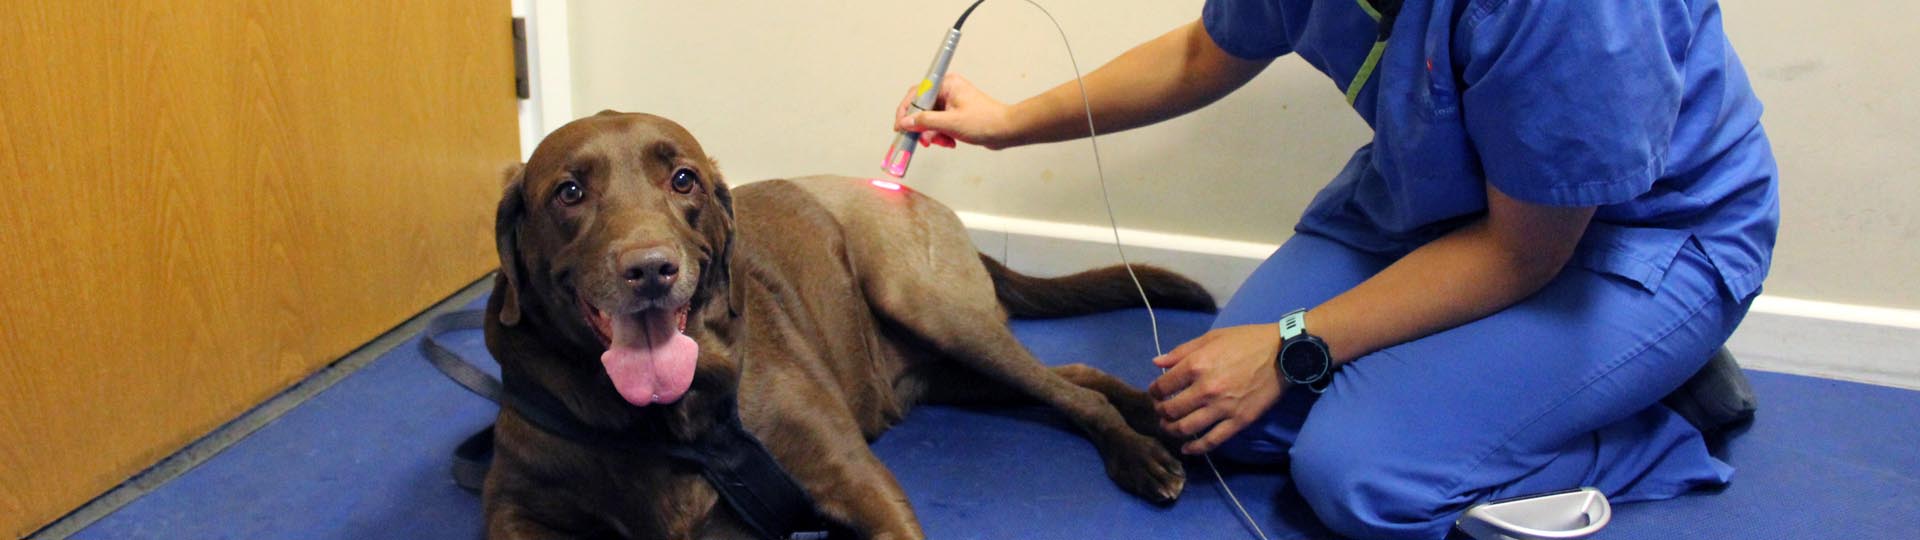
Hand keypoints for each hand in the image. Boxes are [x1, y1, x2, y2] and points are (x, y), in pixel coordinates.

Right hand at [892, 73, 1020, 149]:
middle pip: (921, 109)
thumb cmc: (986, 121)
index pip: (916, 94)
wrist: (1006, 131)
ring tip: (941, 142)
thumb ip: (925, 122)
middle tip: (921, 140)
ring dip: (932, 134)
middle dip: (921, 127)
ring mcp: (951, 103)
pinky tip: (949, 142)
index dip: (905, 111)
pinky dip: (940, 136)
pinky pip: (939, 125)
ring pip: (929, 120)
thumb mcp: (950, 123)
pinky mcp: (955, 115)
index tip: (900, 126)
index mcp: (946, 84)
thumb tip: (906, 122)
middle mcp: (947, 91)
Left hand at [1148, 324, 1285, 454]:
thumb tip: (1156, 363)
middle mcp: (1205, 389)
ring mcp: (1222, 408)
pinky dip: (1196, 448)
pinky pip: (1212, 441)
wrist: (1283, 353)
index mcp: (1196, 365)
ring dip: (1172, 430)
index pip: (1162, 387)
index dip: (1154, 392)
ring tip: (1170, 428)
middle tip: (1161, 411)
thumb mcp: (1211, 337)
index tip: (1156, 393)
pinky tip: (1187, 448)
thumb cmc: (1247, 341)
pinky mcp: (1239, 421)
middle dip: (1160, 413)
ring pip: (1186, 428)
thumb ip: (1181, 351)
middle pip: (1171, 410)